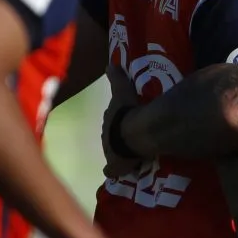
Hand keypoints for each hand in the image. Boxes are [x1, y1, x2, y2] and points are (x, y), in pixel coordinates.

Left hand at [101, 64, 140, 178]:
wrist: (132, 133)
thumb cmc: (128, 111)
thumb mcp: (123, 90)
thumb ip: (117, 78)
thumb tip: (110, 64)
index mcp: (109, 118)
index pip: (112, 118)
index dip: (117, 119)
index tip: (124, 119)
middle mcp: (106, 135)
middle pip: (111, 134)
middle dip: (117, 134)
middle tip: (129, 134)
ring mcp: (110, 151)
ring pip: (113, 150)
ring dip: (119, 150)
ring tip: (129, 151)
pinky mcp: (116, 165)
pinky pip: (113, 169)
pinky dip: (113, 170)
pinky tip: (115, 172)